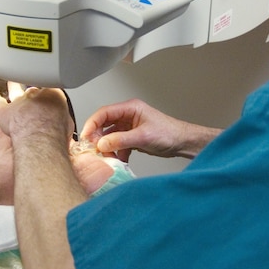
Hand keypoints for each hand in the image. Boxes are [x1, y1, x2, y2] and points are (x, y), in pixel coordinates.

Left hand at [0, 83, 73, 146]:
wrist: (40, 136)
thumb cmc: (55, 132)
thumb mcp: (68, 122)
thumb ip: (62, 118)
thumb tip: (62, 122)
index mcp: (53, 95)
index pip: (51, 91)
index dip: (50, 97)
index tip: (51, 102)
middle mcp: (35, 95)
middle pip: (33, 90)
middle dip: (34, 94)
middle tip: (34, 97)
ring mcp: (19, 101)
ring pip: (15, 90)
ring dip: (13, 86)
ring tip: (12, 83)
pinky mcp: (5, 111)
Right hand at [80, 98, 219, 160]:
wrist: (182, 142)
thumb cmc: (169, 133)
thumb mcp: (143, 137)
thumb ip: (121, 140)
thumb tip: (102, 144)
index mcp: (130, 108)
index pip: (104, 113)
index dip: (92, 124)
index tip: (85, 137)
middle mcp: (127, 116)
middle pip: (104, 125)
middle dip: (98, 138)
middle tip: (95, 150)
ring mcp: (129, 127)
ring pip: (110, 136)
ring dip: (107, 147)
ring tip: (108, 157)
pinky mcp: (132, 138)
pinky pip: (117, 144)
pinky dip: (116, 152)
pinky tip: (119, 159)